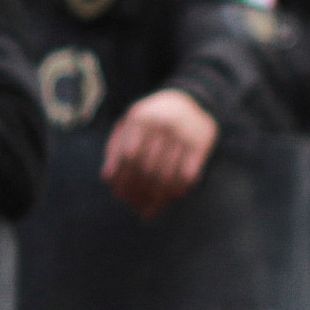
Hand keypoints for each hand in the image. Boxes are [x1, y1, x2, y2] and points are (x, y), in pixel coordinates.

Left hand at [101, 89, 219, 216]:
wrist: (192, 100)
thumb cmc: (153, 117)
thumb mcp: (131, 122)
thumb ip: (116, 147)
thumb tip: (108, 179)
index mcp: (140, 118)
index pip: (128, 156)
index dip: (123, 178)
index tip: (120, 195)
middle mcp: (162, 125)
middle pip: (147, 168)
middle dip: (139, 191)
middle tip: (135, 206)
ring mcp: (183, 135)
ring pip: (167, 176)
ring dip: (157, 197)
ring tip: (149, 208)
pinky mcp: (201, 145)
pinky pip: (188, 176)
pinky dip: (179, 190)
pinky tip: (172, 198)